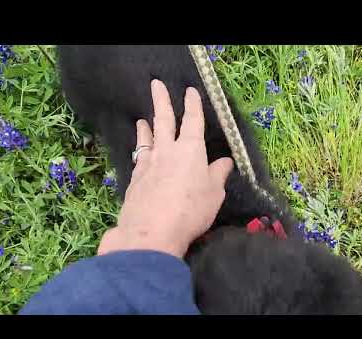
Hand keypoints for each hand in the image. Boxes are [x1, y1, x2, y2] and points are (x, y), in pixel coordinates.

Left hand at [98, 79, 233, 257]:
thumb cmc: (191, 210)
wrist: (151, 232)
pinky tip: (140, 153)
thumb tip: (226, 161)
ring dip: (146, 126)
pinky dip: (140, 150)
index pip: (192, 120)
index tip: (190, 91)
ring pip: (147, 138)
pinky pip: (139, 157)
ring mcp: (148, 163)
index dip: (192, 104)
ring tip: (142, 119)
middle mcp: (167, 151)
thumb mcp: (214, 193)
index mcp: (190, 149)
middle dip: (161, 100)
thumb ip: (218, 174)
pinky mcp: (135, 179)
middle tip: (156, 84)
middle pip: (163, 120)